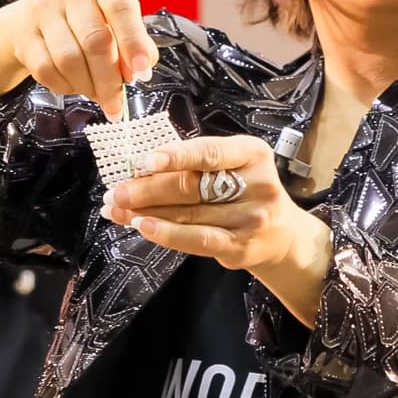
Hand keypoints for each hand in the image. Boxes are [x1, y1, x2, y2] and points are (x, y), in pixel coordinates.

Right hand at [6, 0, 158, 119]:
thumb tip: (138, 71)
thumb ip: (136, 41)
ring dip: (88, 86)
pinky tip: (76, 85)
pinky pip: (46, 70)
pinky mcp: (24, 31)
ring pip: (68, 59)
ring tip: (99, 95)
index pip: (120, 7)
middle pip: (94, 40)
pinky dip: (66, 86)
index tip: (142, 73)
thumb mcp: (120, 18)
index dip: (133, 43)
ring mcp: (41, 6)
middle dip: (109, 79)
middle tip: (117, 103)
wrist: (43, 12)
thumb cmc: (93, 15)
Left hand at [101, 135, 330, 325]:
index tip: (143, 161)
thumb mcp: (232, 166)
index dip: (174, 156)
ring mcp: (250, 218)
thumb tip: (139, 168)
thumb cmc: (244, 190)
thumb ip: (195, 164)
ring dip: (146, 211)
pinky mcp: (240, 246)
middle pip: (192, 185)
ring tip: (117, 210)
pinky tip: (142, 226)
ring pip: (188, 213)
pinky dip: (166, 233)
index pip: (209, 152)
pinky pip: (197, 239)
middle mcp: (256, 184)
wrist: (281, 234)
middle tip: (116, 191)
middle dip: (147, 188)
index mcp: (252, 153)